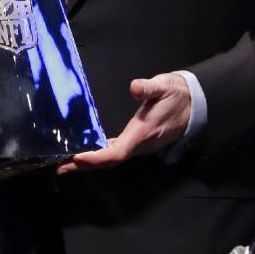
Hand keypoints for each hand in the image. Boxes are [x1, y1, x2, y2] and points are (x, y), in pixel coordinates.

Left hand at [56, 73, 191, 173]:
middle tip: (60, 166)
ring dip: (90, 162)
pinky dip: (99, 155)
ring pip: (112, 159)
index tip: (77, 158)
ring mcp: (139, 146)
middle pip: (109, 161)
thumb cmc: (176, 95)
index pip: (117, 152)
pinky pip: (116, 153)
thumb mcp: (164, 86)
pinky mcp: (138, 143)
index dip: (96, 157)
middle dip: (85, 165)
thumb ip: (149, 87)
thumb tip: (134, 87)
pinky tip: (87, 152)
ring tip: (66, 162)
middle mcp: (139, 145)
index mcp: (142, 133)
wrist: (194, 105)